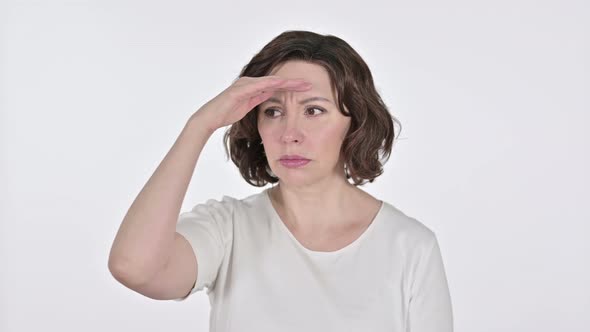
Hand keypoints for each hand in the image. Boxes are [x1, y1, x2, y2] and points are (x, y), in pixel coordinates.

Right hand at [193, 76, 312, 130]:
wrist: (209, 118)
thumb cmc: (226, 113)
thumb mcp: (248, 107)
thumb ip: (258, 99)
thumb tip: (270, 97)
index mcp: (253, 87)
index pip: (276, 86)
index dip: (291, 87)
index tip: (306, 90)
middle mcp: (250, 82)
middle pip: (276, 81)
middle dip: (293, 83)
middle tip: (310, 84)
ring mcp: (245, 84)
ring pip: (270, 81)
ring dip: (287, 82)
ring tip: (301, 84)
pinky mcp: (240, 89)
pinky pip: (259, 85)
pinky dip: (271, 84)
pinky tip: (283, 84)